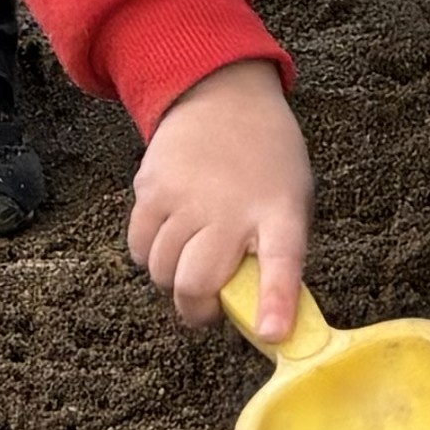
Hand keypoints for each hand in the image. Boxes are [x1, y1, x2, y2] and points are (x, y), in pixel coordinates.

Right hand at [130, 62, 314, 332]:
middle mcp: (230, 206)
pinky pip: (139, 247)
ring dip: (173, 280)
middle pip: (197, 282)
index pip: (283, 261)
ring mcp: (185, 197)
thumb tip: (259, 316)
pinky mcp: (150, 189)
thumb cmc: (265, 160)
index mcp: (279, 211)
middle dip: (198, 309)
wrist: (221, 95)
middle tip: (208, 306)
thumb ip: (276, 253)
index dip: (275, 302)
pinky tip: (169, 237)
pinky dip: (150, 256)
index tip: (270, 334)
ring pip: (162, 271)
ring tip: (190, 259)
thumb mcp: (290, 200)